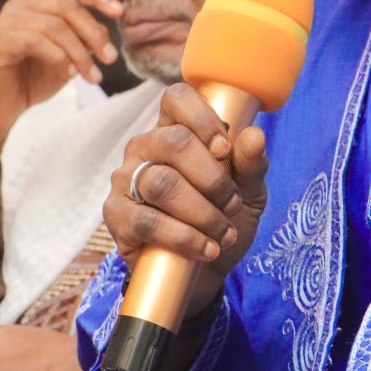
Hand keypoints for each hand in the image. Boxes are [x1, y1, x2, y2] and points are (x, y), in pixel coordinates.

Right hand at [0, 0, 123, 158]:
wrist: (5, 106)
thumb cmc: (36, 77)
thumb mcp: (71, 55)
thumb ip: (86, 38)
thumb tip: (106, 30)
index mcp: (39, 2)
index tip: (120, 12)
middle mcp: (21, 5)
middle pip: (65, 4)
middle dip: (93, 31)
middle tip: (110, 58)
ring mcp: (7, 21)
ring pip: (54, 25)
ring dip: (79, 52)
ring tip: (92, 75)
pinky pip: (35, 41)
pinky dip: (58, 58)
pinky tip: (69, 74)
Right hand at [104, 82, 268, 317]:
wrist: (205, 271)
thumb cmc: (225, 218)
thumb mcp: (249, 190)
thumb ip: (251, 163)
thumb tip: (253, 136)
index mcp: (175, 129)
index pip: (177, 99)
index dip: (203, 118)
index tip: (225, 149)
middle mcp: (145, 147)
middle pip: (174, 141)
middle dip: (213, 178)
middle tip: (232, 204)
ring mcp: (125, 180)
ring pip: (162, 183)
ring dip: (203, 212)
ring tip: (223, 233)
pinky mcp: (116, 216)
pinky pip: (147, 221)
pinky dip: (184, 237)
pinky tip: (205, 249)